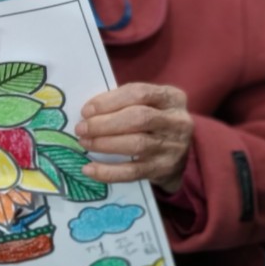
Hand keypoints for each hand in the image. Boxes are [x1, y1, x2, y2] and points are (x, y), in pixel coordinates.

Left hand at [76, 83, 193, 193]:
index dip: (109, 101)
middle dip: (104, 123)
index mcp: (172, 98)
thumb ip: (127, 103)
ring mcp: (173, 146)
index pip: (140, 93)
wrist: (182, 154)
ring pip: (136, 144)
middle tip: (82, 129)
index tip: (86, 110)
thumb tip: (89, 113)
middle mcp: (177, 121)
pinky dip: (108, 171)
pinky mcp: (164, 169)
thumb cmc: (156, 123)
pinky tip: (89, 169)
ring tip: (85, 143)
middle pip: (139, 118)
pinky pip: (133, 171)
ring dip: (104, 143)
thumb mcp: (152, 105)